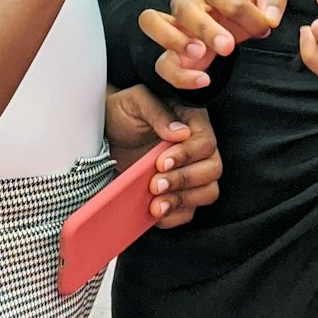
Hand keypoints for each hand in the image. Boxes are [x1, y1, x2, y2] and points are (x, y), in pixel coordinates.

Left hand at [105, 85, 221, 228]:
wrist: (106, 132)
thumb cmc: (124, 111)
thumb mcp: (136, 102)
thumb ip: (157, 112)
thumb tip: (180, 133)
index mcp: (192, 122)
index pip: (205, 143)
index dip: (186, 156)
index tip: (160, 162)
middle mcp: (197, 148)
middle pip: (212, 170)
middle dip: (184, 180)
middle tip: (154, 184)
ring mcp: (190, 171)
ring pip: (207, 192)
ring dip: (182, 200)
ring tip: (155, 204)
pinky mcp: (178, 191)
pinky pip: (190, 210)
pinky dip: (175, 215)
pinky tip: (157, 212)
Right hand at [139, 0, 289, 91]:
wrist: (237, 26)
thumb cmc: (248, 9)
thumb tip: (269, 17)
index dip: (243, 11)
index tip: (264, 27)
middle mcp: (187, 0)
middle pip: (183, 6)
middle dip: (204, 27)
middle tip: (227, 46)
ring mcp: (173, 25)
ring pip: (152, 22)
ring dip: (174, 40)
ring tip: (200, 54)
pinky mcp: (171, 53)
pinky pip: (161, 63)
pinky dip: (178, 74)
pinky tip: (202, 80)